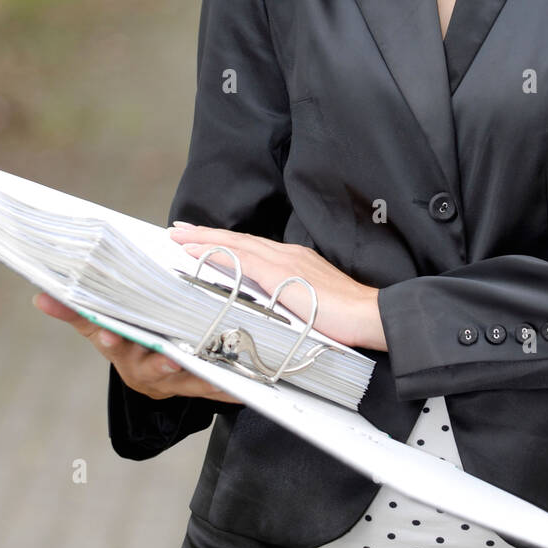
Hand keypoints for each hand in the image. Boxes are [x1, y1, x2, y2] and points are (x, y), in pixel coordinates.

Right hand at [31, 291, 241, 404]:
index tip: (109, 331)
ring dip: (199, 376)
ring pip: (186, 381)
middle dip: (160, 364)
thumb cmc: (129, 340)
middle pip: (150, 366)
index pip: (111, 342)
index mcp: (121, 350)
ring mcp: (172, 382)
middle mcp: (144, 370)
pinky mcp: (198, 389)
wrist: (157, 373)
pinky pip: (215, 390)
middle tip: (171, 359)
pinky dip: (228, 389)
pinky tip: (243, 388)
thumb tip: (40, 294)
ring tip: (212, 371)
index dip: (110, 337)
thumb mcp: (103, 324)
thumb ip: (76, 309)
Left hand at [169, 224, 387, 350]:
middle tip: (179, 229)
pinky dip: (214, 253)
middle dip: (207, 234)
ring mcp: (283, 261)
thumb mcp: (311, 303)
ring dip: (204, 239)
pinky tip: (195, 252)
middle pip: (239, 240)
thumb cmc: (346, 317)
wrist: (368, 314)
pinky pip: (239, 259)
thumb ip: (290, 299)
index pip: (252, 248)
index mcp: (294, 260)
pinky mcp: (279, 274)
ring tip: (179, 236)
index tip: (202, 238)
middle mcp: (286, 254)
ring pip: (234, 244)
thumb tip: (273, 307)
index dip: (225, 242)